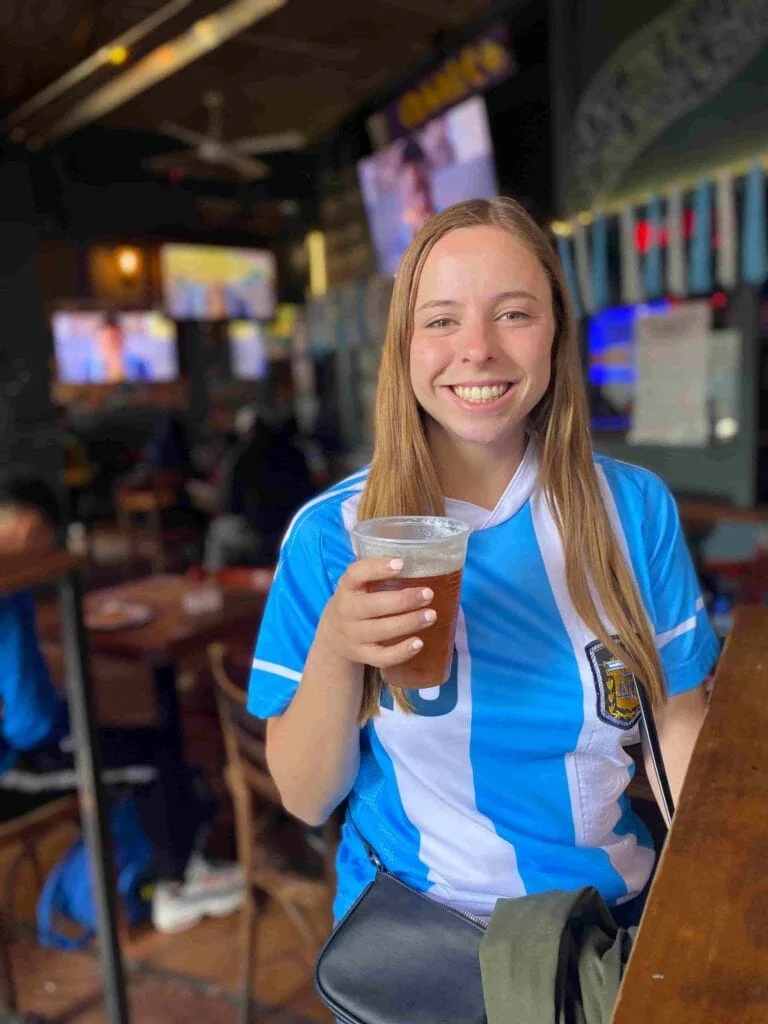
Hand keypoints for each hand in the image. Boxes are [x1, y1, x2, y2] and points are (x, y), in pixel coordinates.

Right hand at [317, 557, 435, 669]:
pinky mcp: (361, 655)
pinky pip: (381, 657)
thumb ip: (377, 573)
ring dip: (409, 623)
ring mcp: (353, 635)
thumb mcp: (357, 585)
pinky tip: (418, 643)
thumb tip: (418, 558)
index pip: (356, 574)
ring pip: (382, 631)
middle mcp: (347, 611)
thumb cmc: (356, 601)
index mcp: (347, 587)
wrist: (332, 636)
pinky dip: (401, 652)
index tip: (401, 563)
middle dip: (404, 600)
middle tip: (428, 594)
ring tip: (431, 615)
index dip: (377, 568)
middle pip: (375, 606)